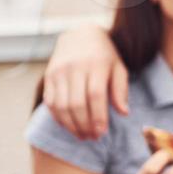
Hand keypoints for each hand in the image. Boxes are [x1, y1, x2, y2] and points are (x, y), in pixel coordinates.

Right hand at [42, 25, 129, 139]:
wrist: (80, 36)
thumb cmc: (105, 56)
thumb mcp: (119, 68)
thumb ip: (121, 90)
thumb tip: (124, 113)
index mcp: (96, 65)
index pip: (96, 95)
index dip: (98, 116)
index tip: (102, 132)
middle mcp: (74, 68)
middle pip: (76, 103)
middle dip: (84, 125)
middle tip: (93, 138)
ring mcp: (58, 72)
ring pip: (61, 105)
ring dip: (71, 125)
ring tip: (82, 135)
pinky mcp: (48, 76)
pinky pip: (50, 102)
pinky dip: (59, 118)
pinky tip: (69, 126)